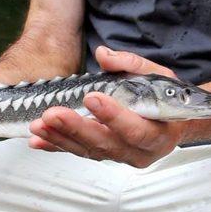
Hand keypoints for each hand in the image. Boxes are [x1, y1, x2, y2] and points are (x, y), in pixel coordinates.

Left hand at [29, 46, 185, 167]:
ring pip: (88, 151)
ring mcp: (120, 156)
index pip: (136, 130)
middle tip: (53, 114)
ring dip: (60, 138)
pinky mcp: (104, 156)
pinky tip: (37, 141)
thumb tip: (104, 55)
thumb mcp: (157, 75)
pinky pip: (78, 152)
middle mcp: (140, 152)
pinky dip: (56, 146)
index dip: (113, 116)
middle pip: (106, 144)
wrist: (173, 121)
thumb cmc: (166, 98)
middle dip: (77, 128)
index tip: (91, 97)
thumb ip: (131, 64)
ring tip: (39, 125)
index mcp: (159, 133)